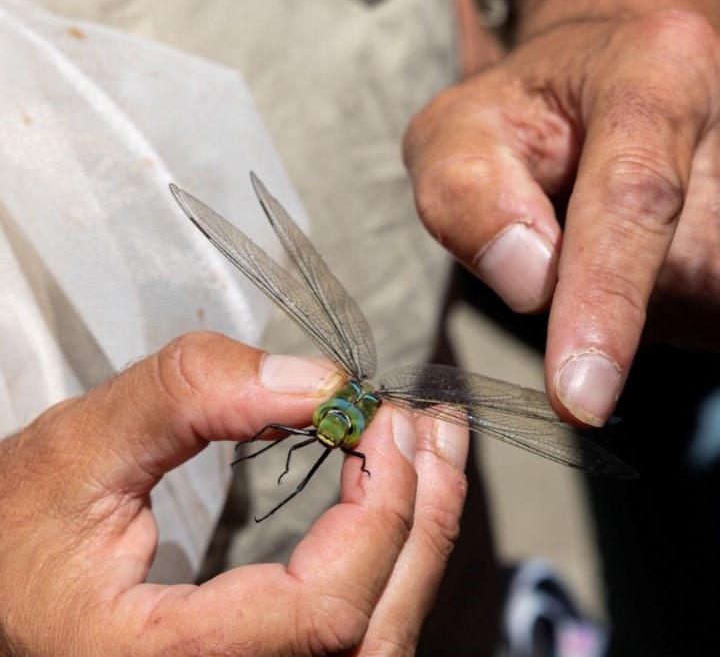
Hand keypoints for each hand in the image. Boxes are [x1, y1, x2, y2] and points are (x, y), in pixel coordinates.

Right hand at [0, 332, 467, 655]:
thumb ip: (186, 398)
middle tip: (426, 426)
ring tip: (431, 448)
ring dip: (419, 533)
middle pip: (372, 633)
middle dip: (419, 517)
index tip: (382, 420)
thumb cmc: (15, 535)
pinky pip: (356, 627)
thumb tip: (315, 381)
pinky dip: (391, 553)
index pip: (320, 612)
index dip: (377, 512)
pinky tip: (399, 494)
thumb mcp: (77, 449)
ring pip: (377, 637)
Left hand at [404, 9, 719, 426]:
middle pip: (671, 271)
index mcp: (654, 72)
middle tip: (556, 236)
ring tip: (590, 229)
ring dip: (633, 304)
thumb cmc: (514, 121)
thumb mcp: (455, 137)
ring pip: (691, 301)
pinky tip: (630, 259)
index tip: (577, 398)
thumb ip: (465, 194)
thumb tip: (528, 279)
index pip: (636, 198)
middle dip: (602, 299)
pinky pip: (698, 308)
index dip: (606, 302)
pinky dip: (652, 309)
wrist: (591, 96)